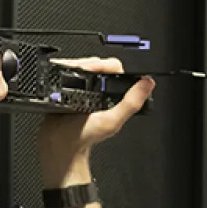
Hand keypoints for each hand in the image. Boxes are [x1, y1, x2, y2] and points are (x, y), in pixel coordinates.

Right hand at [39, 58, 153, 184]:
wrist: (59, 144)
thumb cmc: (83, 137)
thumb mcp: (111, 121)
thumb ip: (131, 103)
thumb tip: (148, 84)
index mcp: (112, 95)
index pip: (114, 69)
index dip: (106, 65)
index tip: (94, 68)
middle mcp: (98, 91)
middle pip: (98, 64)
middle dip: (90, 63)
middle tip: (83, 68)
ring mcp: (82, 89)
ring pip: (82, 66)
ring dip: (77, 64)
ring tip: (72, 69)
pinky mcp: (67, 89)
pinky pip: (68, 72)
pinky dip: (66, 68)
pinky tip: (64, 72)